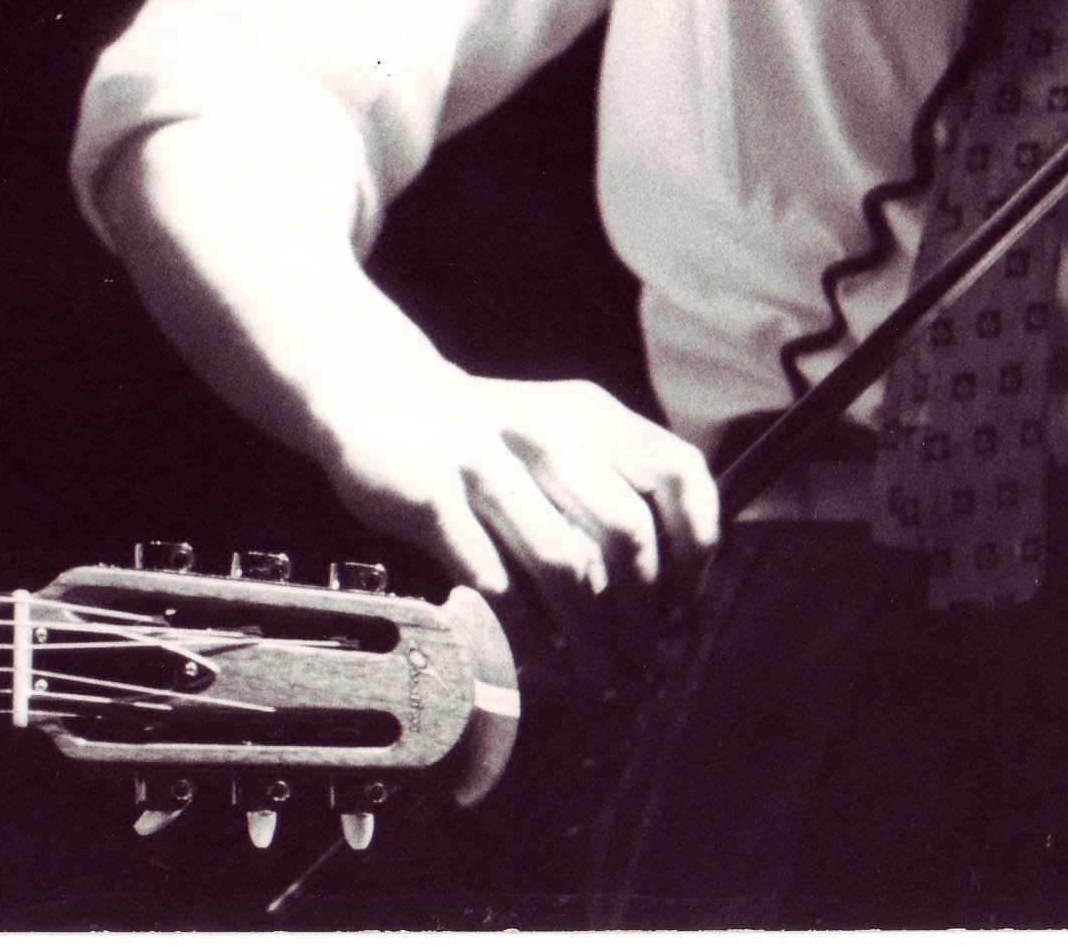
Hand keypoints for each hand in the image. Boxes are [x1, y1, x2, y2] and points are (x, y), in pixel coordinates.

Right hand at [319, 370, 715, 686]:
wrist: (374, 392)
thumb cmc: (482, 438)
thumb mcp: (557, 434)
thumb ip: (611, 490)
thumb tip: (667, 598)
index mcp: (590, 415)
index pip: (678, 476)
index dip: (694, 548)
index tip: (681, 604)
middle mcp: (545, 432)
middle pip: (626, 534)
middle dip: (640, 615)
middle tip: (635, 661)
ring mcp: (485, 462)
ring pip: (564, 564)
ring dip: (589, 637)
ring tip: (593, 675)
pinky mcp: (431, 496)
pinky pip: (493, 581)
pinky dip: (525, 635)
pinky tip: (537, 663)